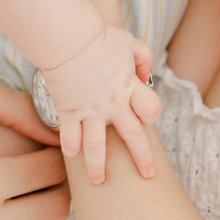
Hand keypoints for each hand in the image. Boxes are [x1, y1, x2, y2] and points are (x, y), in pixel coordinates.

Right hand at [39, 25, 160, 184]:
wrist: (68, 39)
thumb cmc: (99, 38)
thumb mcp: (130, 43)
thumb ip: (143, 59)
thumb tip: (144, 76)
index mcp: (131, 87)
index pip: (151, 110)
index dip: (150, 113)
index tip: (143, 115)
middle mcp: (113, 104)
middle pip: (133, 137)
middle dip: (142, 158)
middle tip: (148, 175)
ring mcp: (90, 110)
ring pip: (97, 147)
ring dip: (98, 167)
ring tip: (98, 181)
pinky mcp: (69, 111)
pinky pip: (70, 136)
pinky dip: (70, 148)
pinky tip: (72, 155)